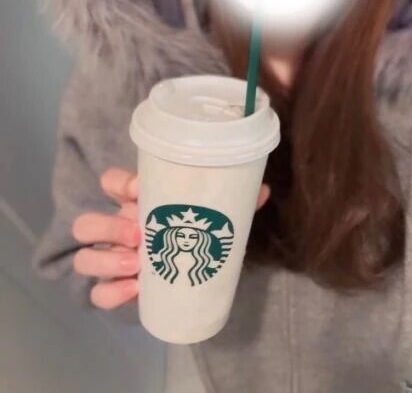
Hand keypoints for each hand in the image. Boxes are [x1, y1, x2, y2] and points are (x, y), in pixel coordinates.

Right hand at [72, 167, 270, 310]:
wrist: (193, 274)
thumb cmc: (197, 234)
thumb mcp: (212, 216)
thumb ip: (232, 203)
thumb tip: (261, 190)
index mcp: (137, 204)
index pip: (111, 183)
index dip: (120, 184)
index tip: (140, 189)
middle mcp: (118, 230)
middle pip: (88, 222)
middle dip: (107, 225)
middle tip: (138, 233)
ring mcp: (113, 261)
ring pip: (85, 256)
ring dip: (105, 259)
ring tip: (136, 264)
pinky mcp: (116, 289)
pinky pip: (98, 293)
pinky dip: (112, 292)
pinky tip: (136, 290)